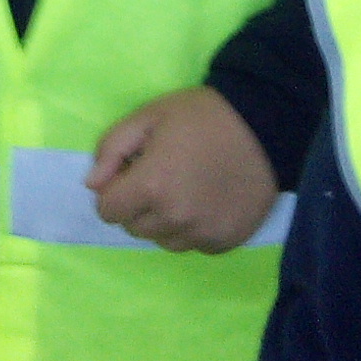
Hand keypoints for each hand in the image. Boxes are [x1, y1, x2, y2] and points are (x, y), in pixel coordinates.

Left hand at [87, 86, 279, 251]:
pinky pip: (193, 245)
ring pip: (162, 240)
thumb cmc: (203, 116)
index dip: (115, 189)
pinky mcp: (226, 241)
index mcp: (151, 187)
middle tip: (161, 175)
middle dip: (138, 204)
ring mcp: (202, 234)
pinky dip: (193, 228)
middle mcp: (174, 218)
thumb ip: (112, 148)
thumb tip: (94, 184)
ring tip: (185, 188)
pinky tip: (207, 200)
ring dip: (164, 220)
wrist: (266, 124)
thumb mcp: (149, 116)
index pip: (108, 210)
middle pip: (133, 227)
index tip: (133, 173)